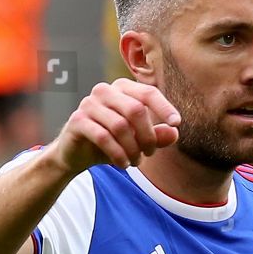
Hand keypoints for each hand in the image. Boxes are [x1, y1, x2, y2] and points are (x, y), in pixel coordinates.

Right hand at [49, 78, 180, 174]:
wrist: (75, 155)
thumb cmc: (110, 142)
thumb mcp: (136, 140)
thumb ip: (155, 135)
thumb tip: (174, 133)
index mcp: (121, 88)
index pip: (148, 93)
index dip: (164, 107)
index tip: (177, 123)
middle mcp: (104, 91)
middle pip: (136, 110)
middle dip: (147, 136)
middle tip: (150, 153)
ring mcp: (89, 104)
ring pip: (120, 126)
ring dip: (132, 149)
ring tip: (135, 162)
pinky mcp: (77, 121)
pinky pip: (103, 137)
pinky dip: (117, 154)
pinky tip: (123, 165)